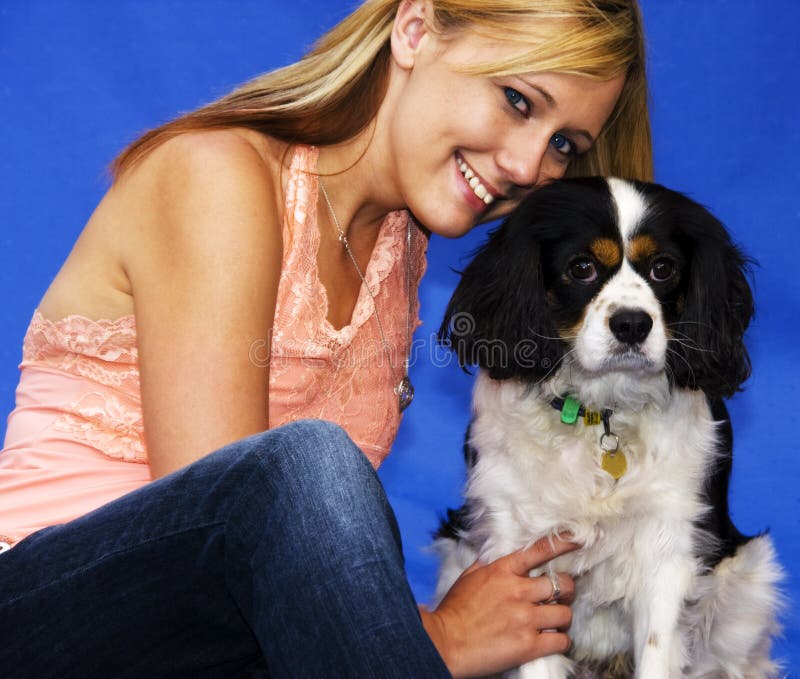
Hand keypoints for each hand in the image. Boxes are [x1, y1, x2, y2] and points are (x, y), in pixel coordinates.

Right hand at [420, 536, 577, 677]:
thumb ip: (488, 564)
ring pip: (565, 613)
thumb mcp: (469, 576)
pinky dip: (560, 641)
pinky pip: (561, 640)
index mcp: (502, 570)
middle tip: (562, 596)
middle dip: (567, 590)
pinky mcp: (529, 645)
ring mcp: (525, 617)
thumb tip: (498, 555)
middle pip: (563, 584)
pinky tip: (552, 640)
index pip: (541, 551)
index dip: (564, 543)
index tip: (579, 539)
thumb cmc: (454, 610)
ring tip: (554, 621)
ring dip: (562, 618)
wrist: (444, 642)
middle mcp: (518, 590)